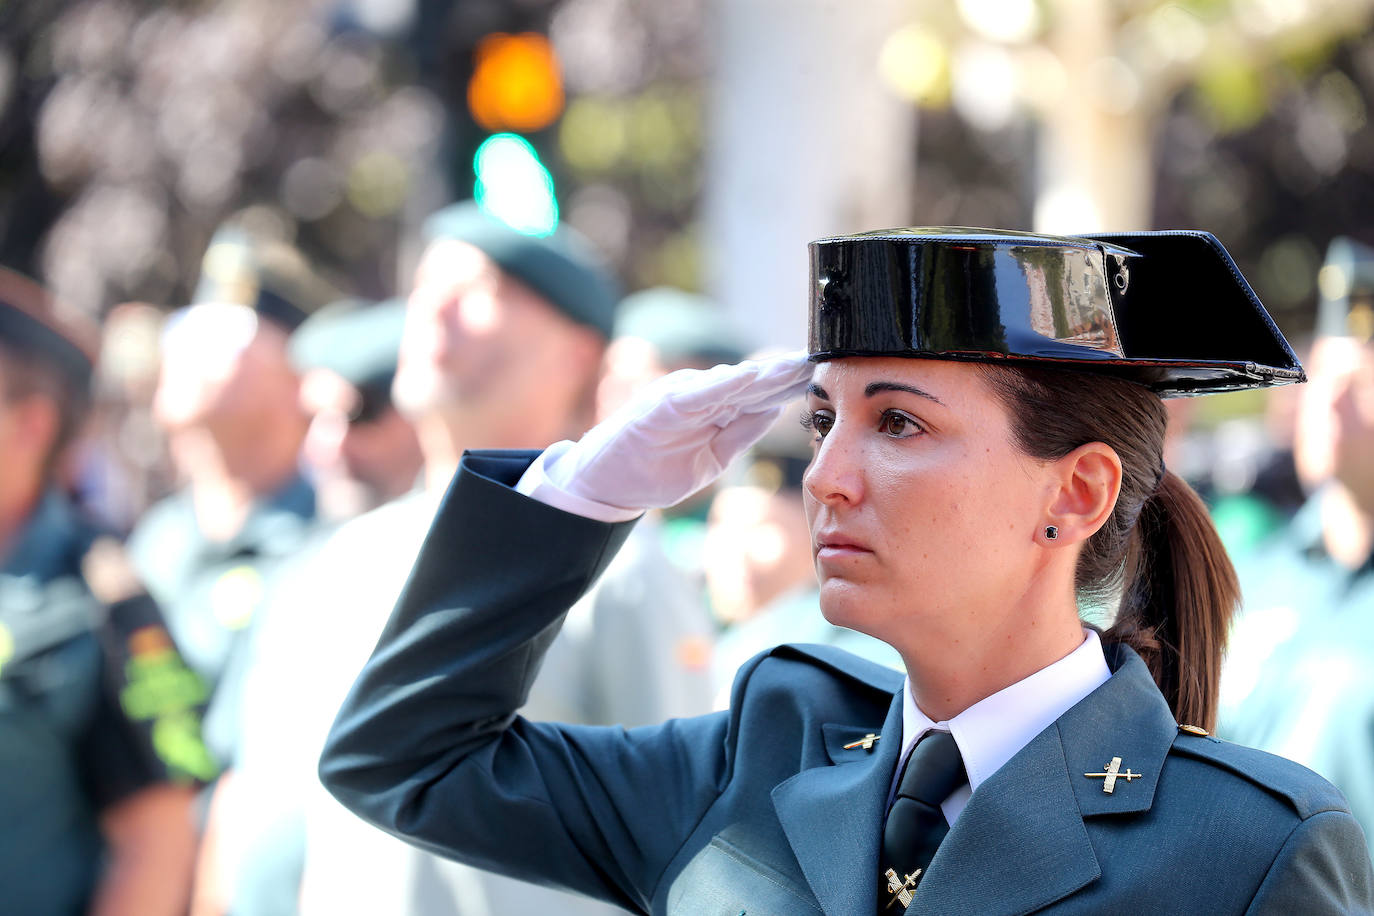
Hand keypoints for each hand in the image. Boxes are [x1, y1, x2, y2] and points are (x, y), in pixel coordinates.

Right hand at [541, 351, 812, 512]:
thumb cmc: (656, 468)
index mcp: (715, 408)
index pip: (761, 394)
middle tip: (826, 358)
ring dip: (765, 373)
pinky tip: (747, 378)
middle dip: (787, 372)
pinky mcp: (659, 406)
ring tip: (795, 364)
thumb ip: (741, 432)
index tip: (828, 375)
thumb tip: (777, 411)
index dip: (793, 384)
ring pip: (731, 383)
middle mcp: (701, 394)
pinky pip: (696, 395)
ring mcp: (679, 397)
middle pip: (753, 382)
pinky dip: (722, 386)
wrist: (605, 484)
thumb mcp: (713, 457)